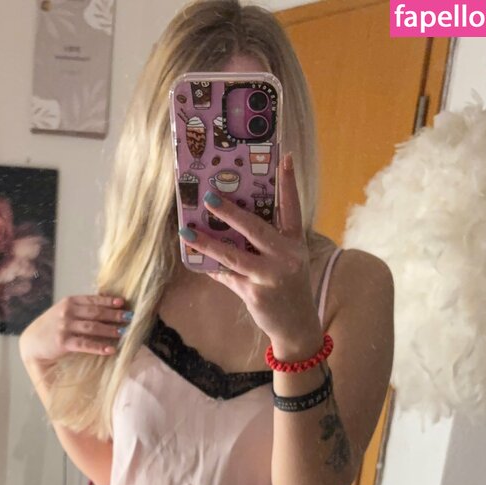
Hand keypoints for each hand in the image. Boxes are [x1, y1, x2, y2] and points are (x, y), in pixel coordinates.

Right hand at [19, 293, 131, 368]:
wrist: (32, 342)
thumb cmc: (51, 327)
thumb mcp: (64, 312)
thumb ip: (81, 309)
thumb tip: (105, 306)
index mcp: (69, 301)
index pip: (93, 300)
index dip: (109, 301)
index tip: (123, 302)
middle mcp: (67, 311)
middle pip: (96, 312)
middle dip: (114, 315)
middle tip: (129, 318)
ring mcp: (64, 326)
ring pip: (92, 327)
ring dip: (109, 330)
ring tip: (123, 332)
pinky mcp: (63, 342)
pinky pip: (85, 344)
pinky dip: (99, 347)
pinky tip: (110, 350)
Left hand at [180, 152, 322, 359]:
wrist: (297, 327)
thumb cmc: (288, 289)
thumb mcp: (285, 263)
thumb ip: (266, 245)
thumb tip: (229, 228)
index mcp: (295, 244)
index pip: (292, 208)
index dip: (288, 182)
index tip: (284, 156)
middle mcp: (286, 257)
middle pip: (256, 229)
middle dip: (231, 212)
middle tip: (209, 197)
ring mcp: (271, 276)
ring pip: (234, 255)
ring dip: (208, 242)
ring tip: (188, 232)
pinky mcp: (256, 294)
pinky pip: (228, 276)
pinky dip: (212, 268)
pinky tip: (196, 259)